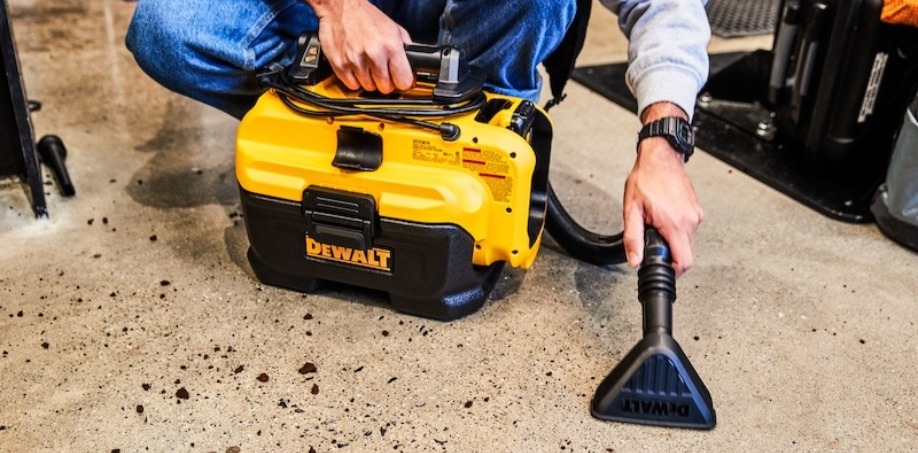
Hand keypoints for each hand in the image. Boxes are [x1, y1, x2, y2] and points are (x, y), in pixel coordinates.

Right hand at [307, 0, 413, 92]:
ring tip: (368, 65)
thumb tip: (413, 72)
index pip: (403, 81)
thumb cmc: (367, 17)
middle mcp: (374, 54)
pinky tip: (357, 67)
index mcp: (391, 46)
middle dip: (386, 81)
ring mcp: (355, 61)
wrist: (341, 8)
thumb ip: (406, 51)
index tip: (400, 78)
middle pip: (386, 88)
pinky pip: (352, 86)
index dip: (402, 81)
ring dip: (370, 80)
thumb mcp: (395, 30)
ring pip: (369, 87)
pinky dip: (355, 80)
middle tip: (382, 70)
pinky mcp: (340, 65)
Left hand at [622, 103, 703, 276]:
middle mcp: (690, 221)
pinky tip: (663, 218)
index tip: (662, 271)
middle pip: (686, 254)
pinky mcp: (696, 209)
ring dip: (672, 241)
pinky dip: (676, 230)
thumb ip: (632, 238)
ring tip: (656, 226)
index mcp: (675, 224)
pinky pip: (688, 229)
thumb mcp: (631, 209)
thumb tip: (634, 260)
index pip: (684, 262)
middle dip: (669, 255)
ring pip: (687, 242)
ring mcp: (695, 214)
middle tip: (652, 244)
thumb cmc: (646, 177)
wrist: (661, 155)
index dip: (673, 272)